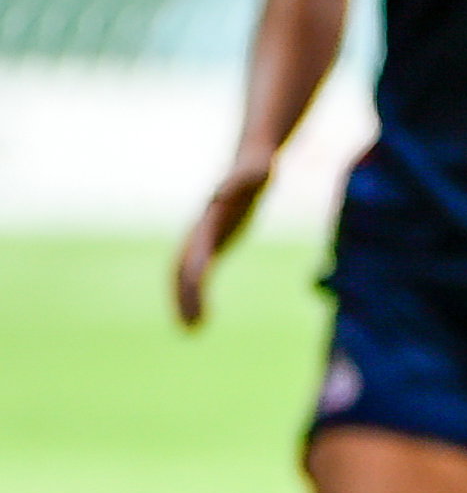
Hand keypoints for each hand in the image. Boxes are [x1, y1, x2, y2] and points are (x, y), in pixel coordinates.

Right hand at [172, 160, 272, 327]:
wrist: (250, 161)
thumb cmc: (257, 169)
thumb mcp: (255, 174)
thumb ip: (242, 181)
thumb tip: (224, 192)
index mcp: (209, 220)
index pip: (195, 254)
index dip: (193, 279)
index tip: (195, 304)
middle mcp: (200, 230)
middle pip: (183, 268)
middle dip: (184, 296)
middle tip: (190, 328)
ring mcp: (204, 237)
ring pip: (186, 273)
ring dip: (186, 301)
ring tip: (191, 330)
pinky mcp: (213, 241)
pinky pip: (198, 272)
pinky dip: (196, 294)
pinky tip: (199, 318)